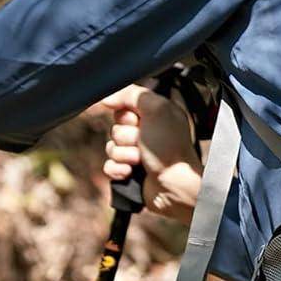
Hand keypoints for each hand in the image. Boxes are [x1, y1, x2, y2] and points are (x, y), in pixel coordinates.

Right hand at [99, 84, 202, 222]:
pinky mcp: (130, 170)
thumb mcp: (157, 109)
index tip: (136, 119)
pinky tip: (131, 173)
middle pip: (116, 126)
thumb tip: (106, 98)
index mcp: (155, 113)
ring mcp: (138, 152)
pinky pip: (109, 165)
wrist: (173, 185)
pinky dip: (118, 169)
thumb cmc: (169, 147)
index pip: (124, 104)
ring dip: (124, 154)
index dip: (126, 113)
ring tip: (140, 160)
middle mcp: (147, 131)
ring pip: (111, 146)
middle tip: (142, 143)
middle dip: (126, 136)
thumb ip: (132, 94)